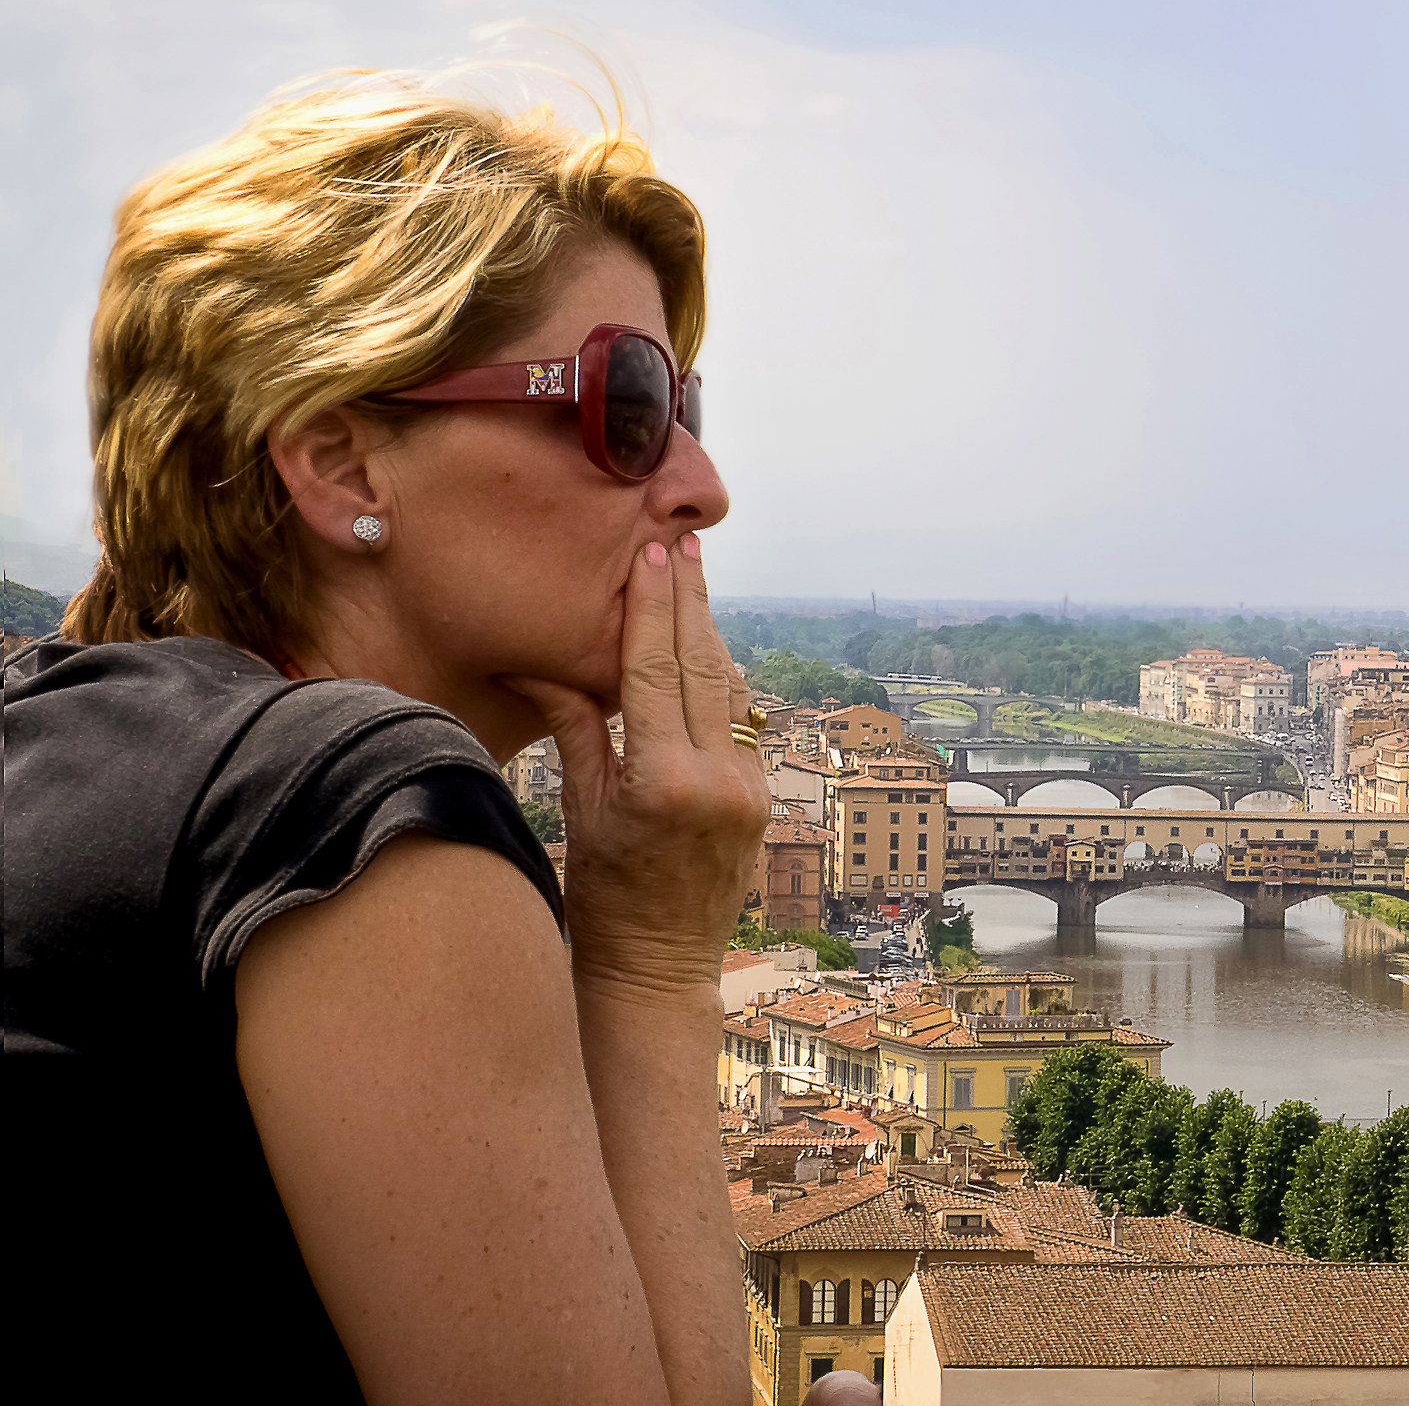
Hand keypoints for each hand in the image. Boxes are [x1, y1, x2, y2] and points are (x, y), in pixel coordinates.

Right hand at [508, 534, 767, 993]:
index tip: (653, 557)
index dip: (653, 610)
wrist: (660, 966)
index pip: (657, 673)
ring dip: (709, 633)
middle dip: (690, 603)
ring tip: (693, 580)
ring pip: (731, 688)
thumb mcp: (583, 809)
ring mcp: (749, 786)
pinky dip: (723, 679)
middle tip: (683, 545)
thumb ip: (577, 728)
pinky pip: (742, 719)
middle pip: (703, 666)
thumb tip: (543, 661)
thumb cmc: (605, 894)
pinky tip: (707, 646)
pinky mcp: (762, 795)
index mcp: (664, 779)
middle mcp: (717, 777)